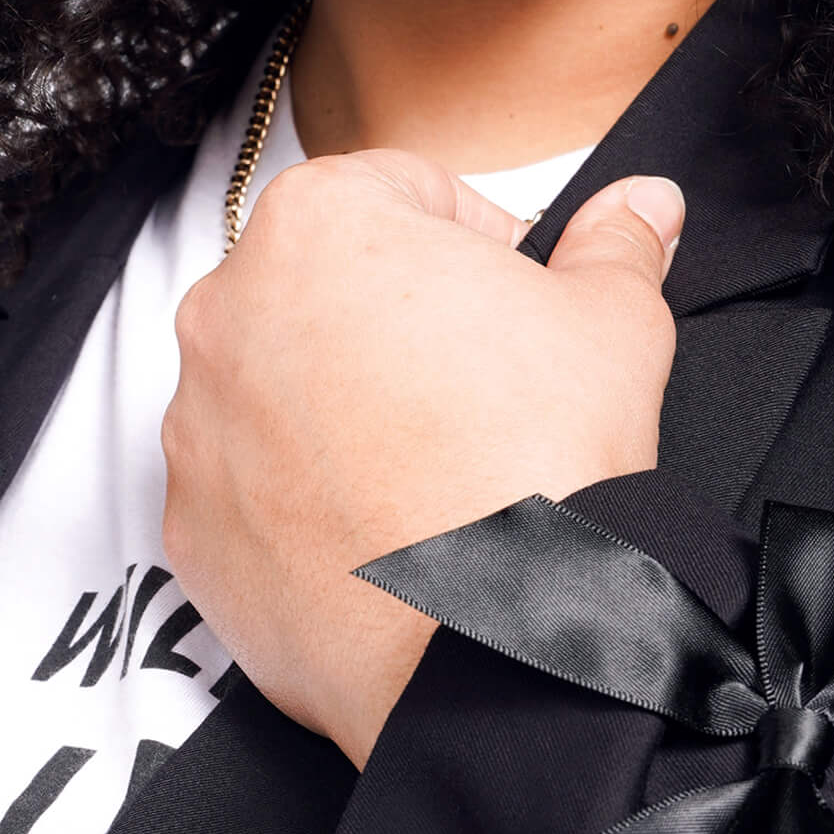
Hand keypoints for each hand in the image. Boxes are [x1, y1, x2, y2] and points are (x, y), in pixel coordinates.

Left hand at [162, 151, 684, 766]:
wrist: (490, 642)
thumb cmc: (539, 465)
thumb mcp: (613, 322)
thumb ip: (615, 243)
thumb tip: (642, 205)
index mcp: (317, 222)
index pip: (404, 192)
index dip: (478, 244)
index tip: (514, 301)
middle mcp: (228, 310)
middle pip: (327, 287)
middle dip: (398, 325)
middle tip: (481, 390)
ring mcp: (197, 424)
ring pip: (280, 388)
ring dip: (344, 410)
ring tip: (435, 467)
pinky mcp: (191, 526)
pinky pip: (252, 488)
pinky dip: (305, 501)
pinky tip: (385, 529)